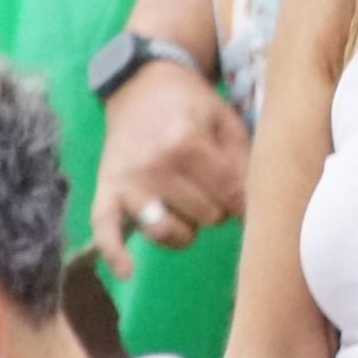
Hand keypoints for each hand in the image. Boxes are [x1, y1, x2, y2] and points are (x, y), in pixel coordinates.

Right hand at [91, 61, 249, 278]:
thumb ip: (244, 161)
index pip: (230, 194)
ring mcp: (128, 180)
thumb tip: (252, 208)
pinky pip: (105, 230)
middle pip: (205, 215)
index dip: (244, 200)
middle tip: (213, 187)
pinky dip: (114, 253)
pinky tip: (127, 271)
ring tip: (190, 211)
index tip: (245, 197)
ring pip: (166, 231)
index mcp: (188, 142)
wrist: (141, 85)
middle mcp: (155, 165)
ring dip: (186, 230)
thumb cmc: (193, 106)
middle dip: (217, 207)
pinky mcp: (106, 190)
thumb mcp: (226, 122)